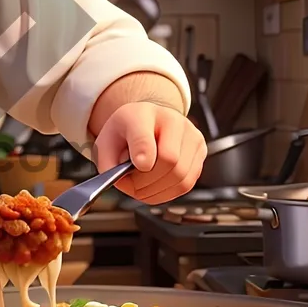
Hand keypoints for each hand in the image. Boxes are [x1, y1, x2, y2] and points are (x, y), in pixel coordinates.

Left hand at [92, 101, 206, 204]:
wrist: (147, 121)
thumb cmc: (127, 132)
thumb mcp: (106, 142)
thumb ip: (108, 163)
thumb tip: (124, 183)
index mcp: (143, 114)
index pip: (146, 135)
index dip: (144, 152)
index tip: (139, 165)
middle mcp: (173, 121)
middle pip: (169, 160)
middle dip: (146, 181)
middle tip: (131, 185)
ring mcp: (191, 136)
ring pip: (180, 176)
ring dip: (157, 190)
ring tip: (141, 187)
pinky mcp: (201, 153)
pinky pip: (186, 184)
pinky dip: (168, 192)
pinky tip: (155, 188)